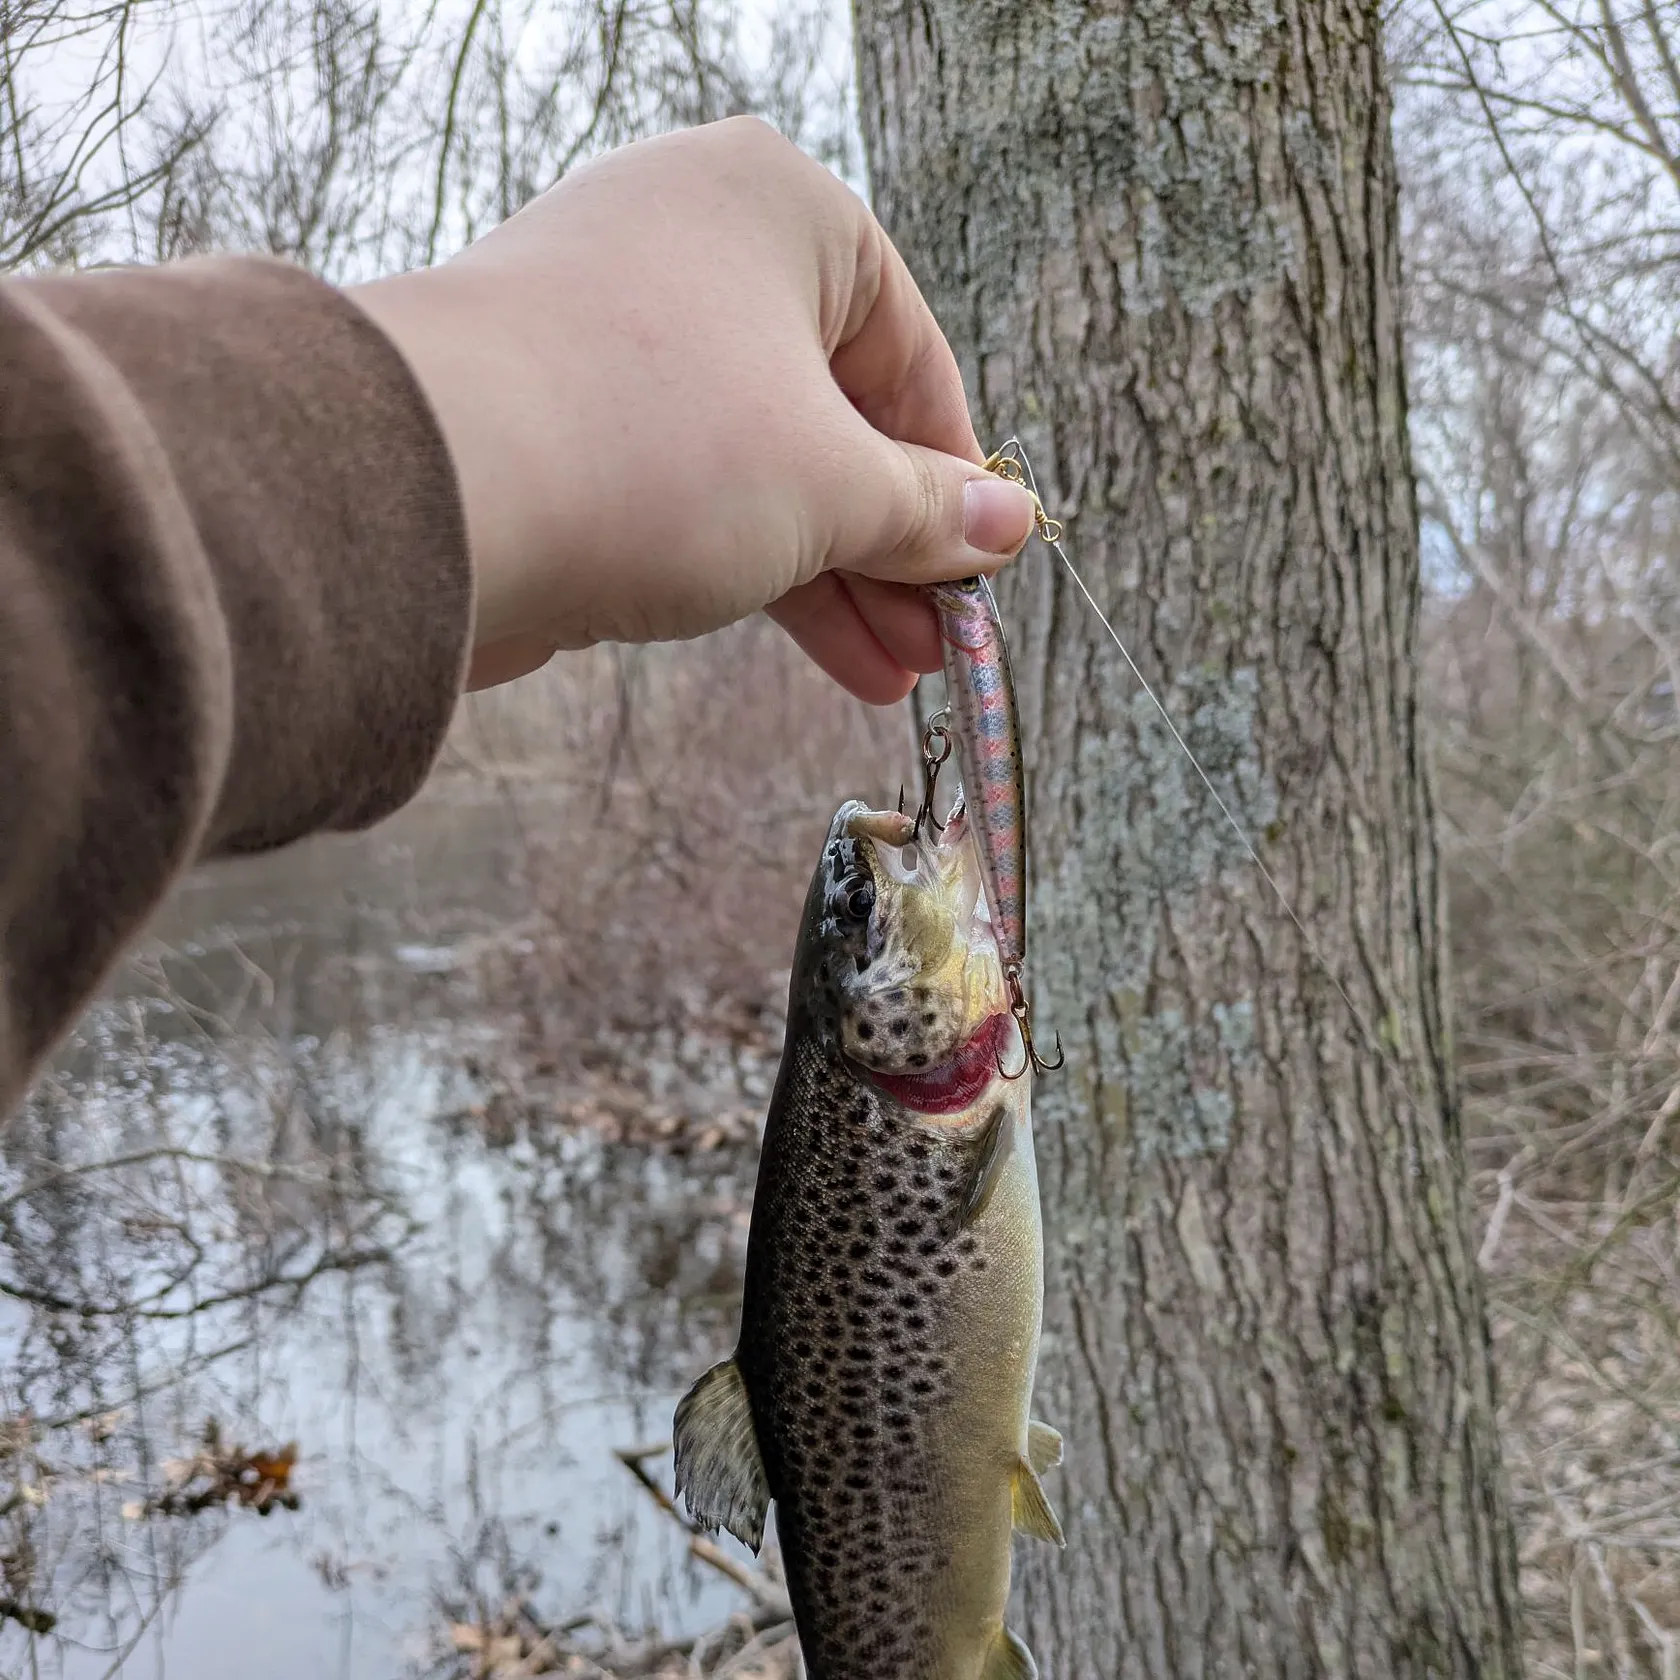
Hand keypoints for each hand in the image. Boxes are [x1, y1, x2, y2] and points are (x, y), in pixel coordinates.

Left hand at [351, 117, 1034, 702]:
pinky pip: (695, 489)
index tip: (982, 565)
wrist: (428, 496)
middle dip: (894, 545)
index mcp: (777, 208)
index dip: (954, 472)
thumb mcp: (830, 486)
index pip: (908, 349)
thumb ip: (926, 510)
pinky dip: (760, 566)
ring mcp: (621, 336)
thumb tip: (1007, 526)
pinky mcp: (567, 422)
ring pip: (764, 463)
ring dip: (837, 575)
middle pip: (835, 414)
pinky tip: (827, 651)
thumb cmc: (654, 446)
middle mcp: (696, 248)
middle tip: (941, 641)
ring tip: (897, 674)